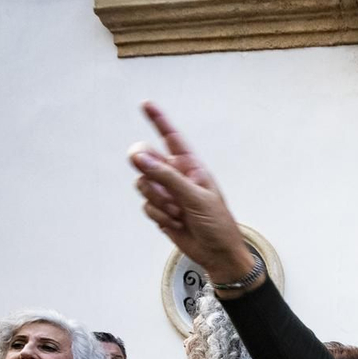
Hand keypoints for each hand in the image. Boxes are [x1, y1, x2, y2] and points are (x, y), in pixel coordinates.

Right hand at [129, 103, 258, 284]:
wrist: (217, 254)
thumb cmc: (217, 224)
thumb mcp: (195, 197)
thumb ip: (167, 176)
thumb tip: (140, 157)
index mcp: (191, 167)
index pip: (171, 138)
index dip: (158, 121)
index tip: (146, 104)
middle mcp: (176, 176)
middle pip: (146, 159)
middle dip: (145, 169)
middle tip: (148, 174)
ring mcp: (167, 194)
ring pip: (143, 185)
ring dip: (157, 201)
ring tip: (177, 213)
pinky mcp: (160, 211)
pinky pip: (146, 206)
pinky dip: (158, 216)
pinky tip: (175, 224)